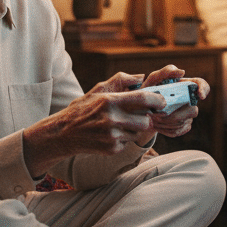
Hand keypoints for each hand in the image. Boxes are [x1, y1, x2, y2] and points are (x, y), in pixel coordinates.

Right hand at [22, 76, 163, 173]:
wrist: (64, 133)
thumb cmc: (84, 108)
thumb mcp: (98, 89)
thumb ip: (121, 80)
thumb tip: (140, 77)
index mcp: (110, 101)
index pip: (143, 99)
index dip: (157, 100)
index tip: (162, 101)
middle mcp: (112, 119)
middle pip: (145, 120)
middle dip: (144, 117)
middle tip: (136, 115)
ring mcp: (112, 136)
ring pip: (138, 132)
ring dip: (133, 129)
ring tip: (117, 124)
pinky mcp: (112, 149)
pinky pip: (128, 142)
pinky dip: (123, 138)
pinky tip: (110, 134)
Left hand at [140, 65, 207, 138]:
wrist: (140, 111)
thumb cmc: (148, 91)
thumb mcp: (153, 80)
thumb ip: (166, 72)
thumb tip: (181, 72)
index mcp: (185, 86)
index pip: (201, 84)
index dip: (204, 89)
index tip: (200, 96)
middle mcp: (190, 100)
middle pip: (193, 110)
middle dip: (175, 115)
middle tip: (157, 114)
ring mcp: (187, 114)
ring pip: (184, 122)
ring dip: (166, 122)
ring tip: (153, 118)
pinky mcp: (183, 126)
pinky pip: (178, 131)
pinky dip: (165, 129)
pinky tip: (156, 125)